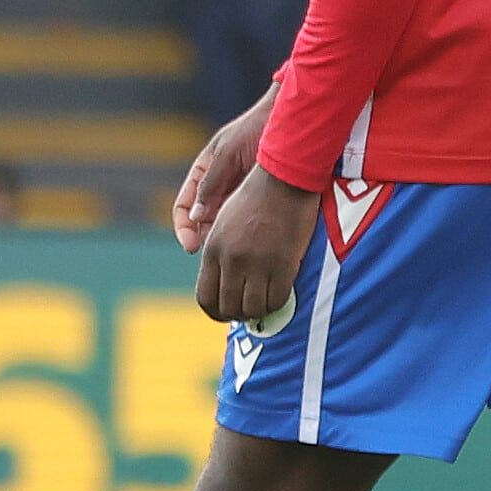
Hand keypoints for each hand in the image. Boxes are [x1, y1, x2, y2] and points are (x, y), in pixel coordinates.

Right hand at [173, 89, 275, 252]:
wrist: (292, 121)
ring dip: (227, 241)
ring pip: (225, 225)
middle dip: (206, 240)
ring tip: (236, 253)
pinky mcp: (259, 198)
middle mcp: (218, 187)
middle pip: (204, 222)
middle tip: (217, 256)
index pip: (184, 208)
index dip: (184, 228)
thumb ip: (212, 182)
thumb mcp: (229, 152)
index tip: (191, 246)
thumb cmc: (256, 129)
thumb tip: (196, 217)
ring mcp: (238, 193)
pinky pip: (247, 221)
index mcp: (202, 174)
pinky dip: (248, 234)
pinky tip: (254, 244)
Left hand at [196, 165, 318, 325]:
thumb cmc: (257, 194)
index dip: (216, 310)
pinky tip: (279, 295)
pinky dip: (277, 303)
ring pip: (252, 308)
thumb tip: (220, 280)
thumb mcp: (226, 221)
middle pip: (228, 307)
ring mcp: (257, 263)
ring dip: (258, 311)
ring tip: (264, 303)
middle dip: (237, 314)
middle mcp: (231, 259)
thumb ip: (219, 250)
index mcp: (213, 248)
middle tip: (248, 310)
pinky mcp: (283, 263)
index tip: (226, 311)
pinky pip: (277, 299)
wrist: (286, 176)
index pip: (205, 297)